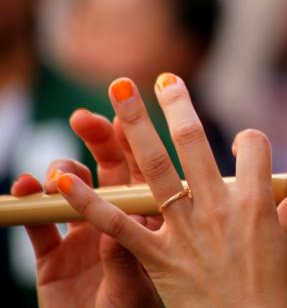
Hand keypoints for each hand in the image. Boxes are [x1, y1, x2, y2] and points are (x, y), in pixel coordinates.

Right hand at [12, 109, 160, 307]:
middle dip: (98, 138)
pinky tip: (24, 188)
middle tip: (83, 117)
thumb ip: (126, 260)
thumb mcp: (134, 292)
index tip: (124, 112)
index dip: (134, 139)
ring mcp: (84, 235)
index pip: (144, 170)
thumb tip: (123, 225)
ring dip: (62, 168)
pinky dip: (29, 204)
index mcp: (148, 222)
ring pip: (72, 187)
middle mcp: (118, 220)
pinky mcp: (53, 256)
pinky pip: (38, 224)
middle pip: (109, 167)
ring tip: (56, 171)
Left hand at [52, 74, 286, 307]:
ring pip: (156, 168)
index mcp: (256, 204)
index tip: (244, 147)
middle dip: (179, 107)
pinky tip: (64, 177)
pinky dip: (88, 201)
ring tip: (120, 93)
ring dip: (136, 127)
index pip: (254, 148)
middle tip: (165, 80)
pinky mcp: (156, 256)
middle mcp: (218, 208)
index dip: (250, 141)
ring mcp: (185, 230)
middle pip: (196, 143)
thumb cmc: (270, 296)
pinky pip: (118, 224)